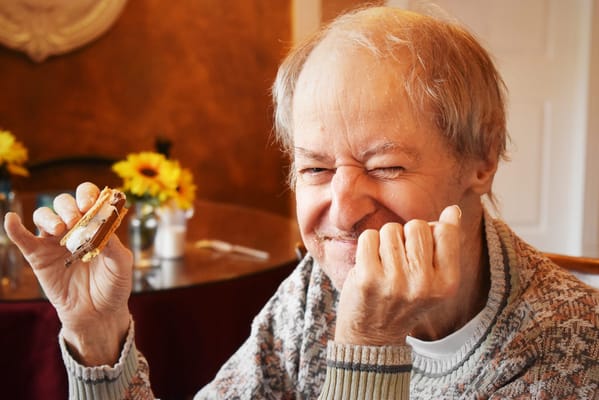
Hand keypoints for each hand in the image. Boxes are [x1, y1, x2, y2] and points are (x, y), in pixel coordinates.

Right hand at [4, 182, 132, 364]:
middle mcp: (74, 228)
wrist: (98, 313)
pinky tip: (11, 219)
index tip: (90, 205)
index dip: (88, 196)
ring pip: (44, 216)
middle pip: (64, 203)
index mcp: (96, 224)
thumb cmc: (113, 285)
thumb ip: (114, 246)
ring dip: (50, 217)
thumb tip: (102, 227)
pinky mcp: (38, 257)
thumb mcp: (121, 265)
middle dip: (69, 207)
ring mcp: (54, 241)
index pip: (89, 198)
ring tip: (61, 230)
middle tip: (76, 221)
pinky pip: (23, 239)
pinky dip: (15, 228)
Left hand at [334, 205, 461, 345]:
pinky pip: (370, 237)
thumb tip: (454, 210)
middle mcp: (424, 284)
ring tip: (385, 264)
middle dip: (406, 236)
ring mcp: (395, 281)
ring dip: (385, 241)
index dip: (430, 232)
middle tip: (400, 261)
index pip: (445, 230)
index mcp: (447, 283)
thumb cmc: (404, 300)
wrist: (373, 335)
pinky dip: (368, 245)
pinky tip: (370, 265)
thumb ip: (446, 246)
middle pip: (416, 226)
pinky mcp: (368, 277)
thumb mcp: (435, 280)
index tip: (421, 251)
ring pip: (391, 229)